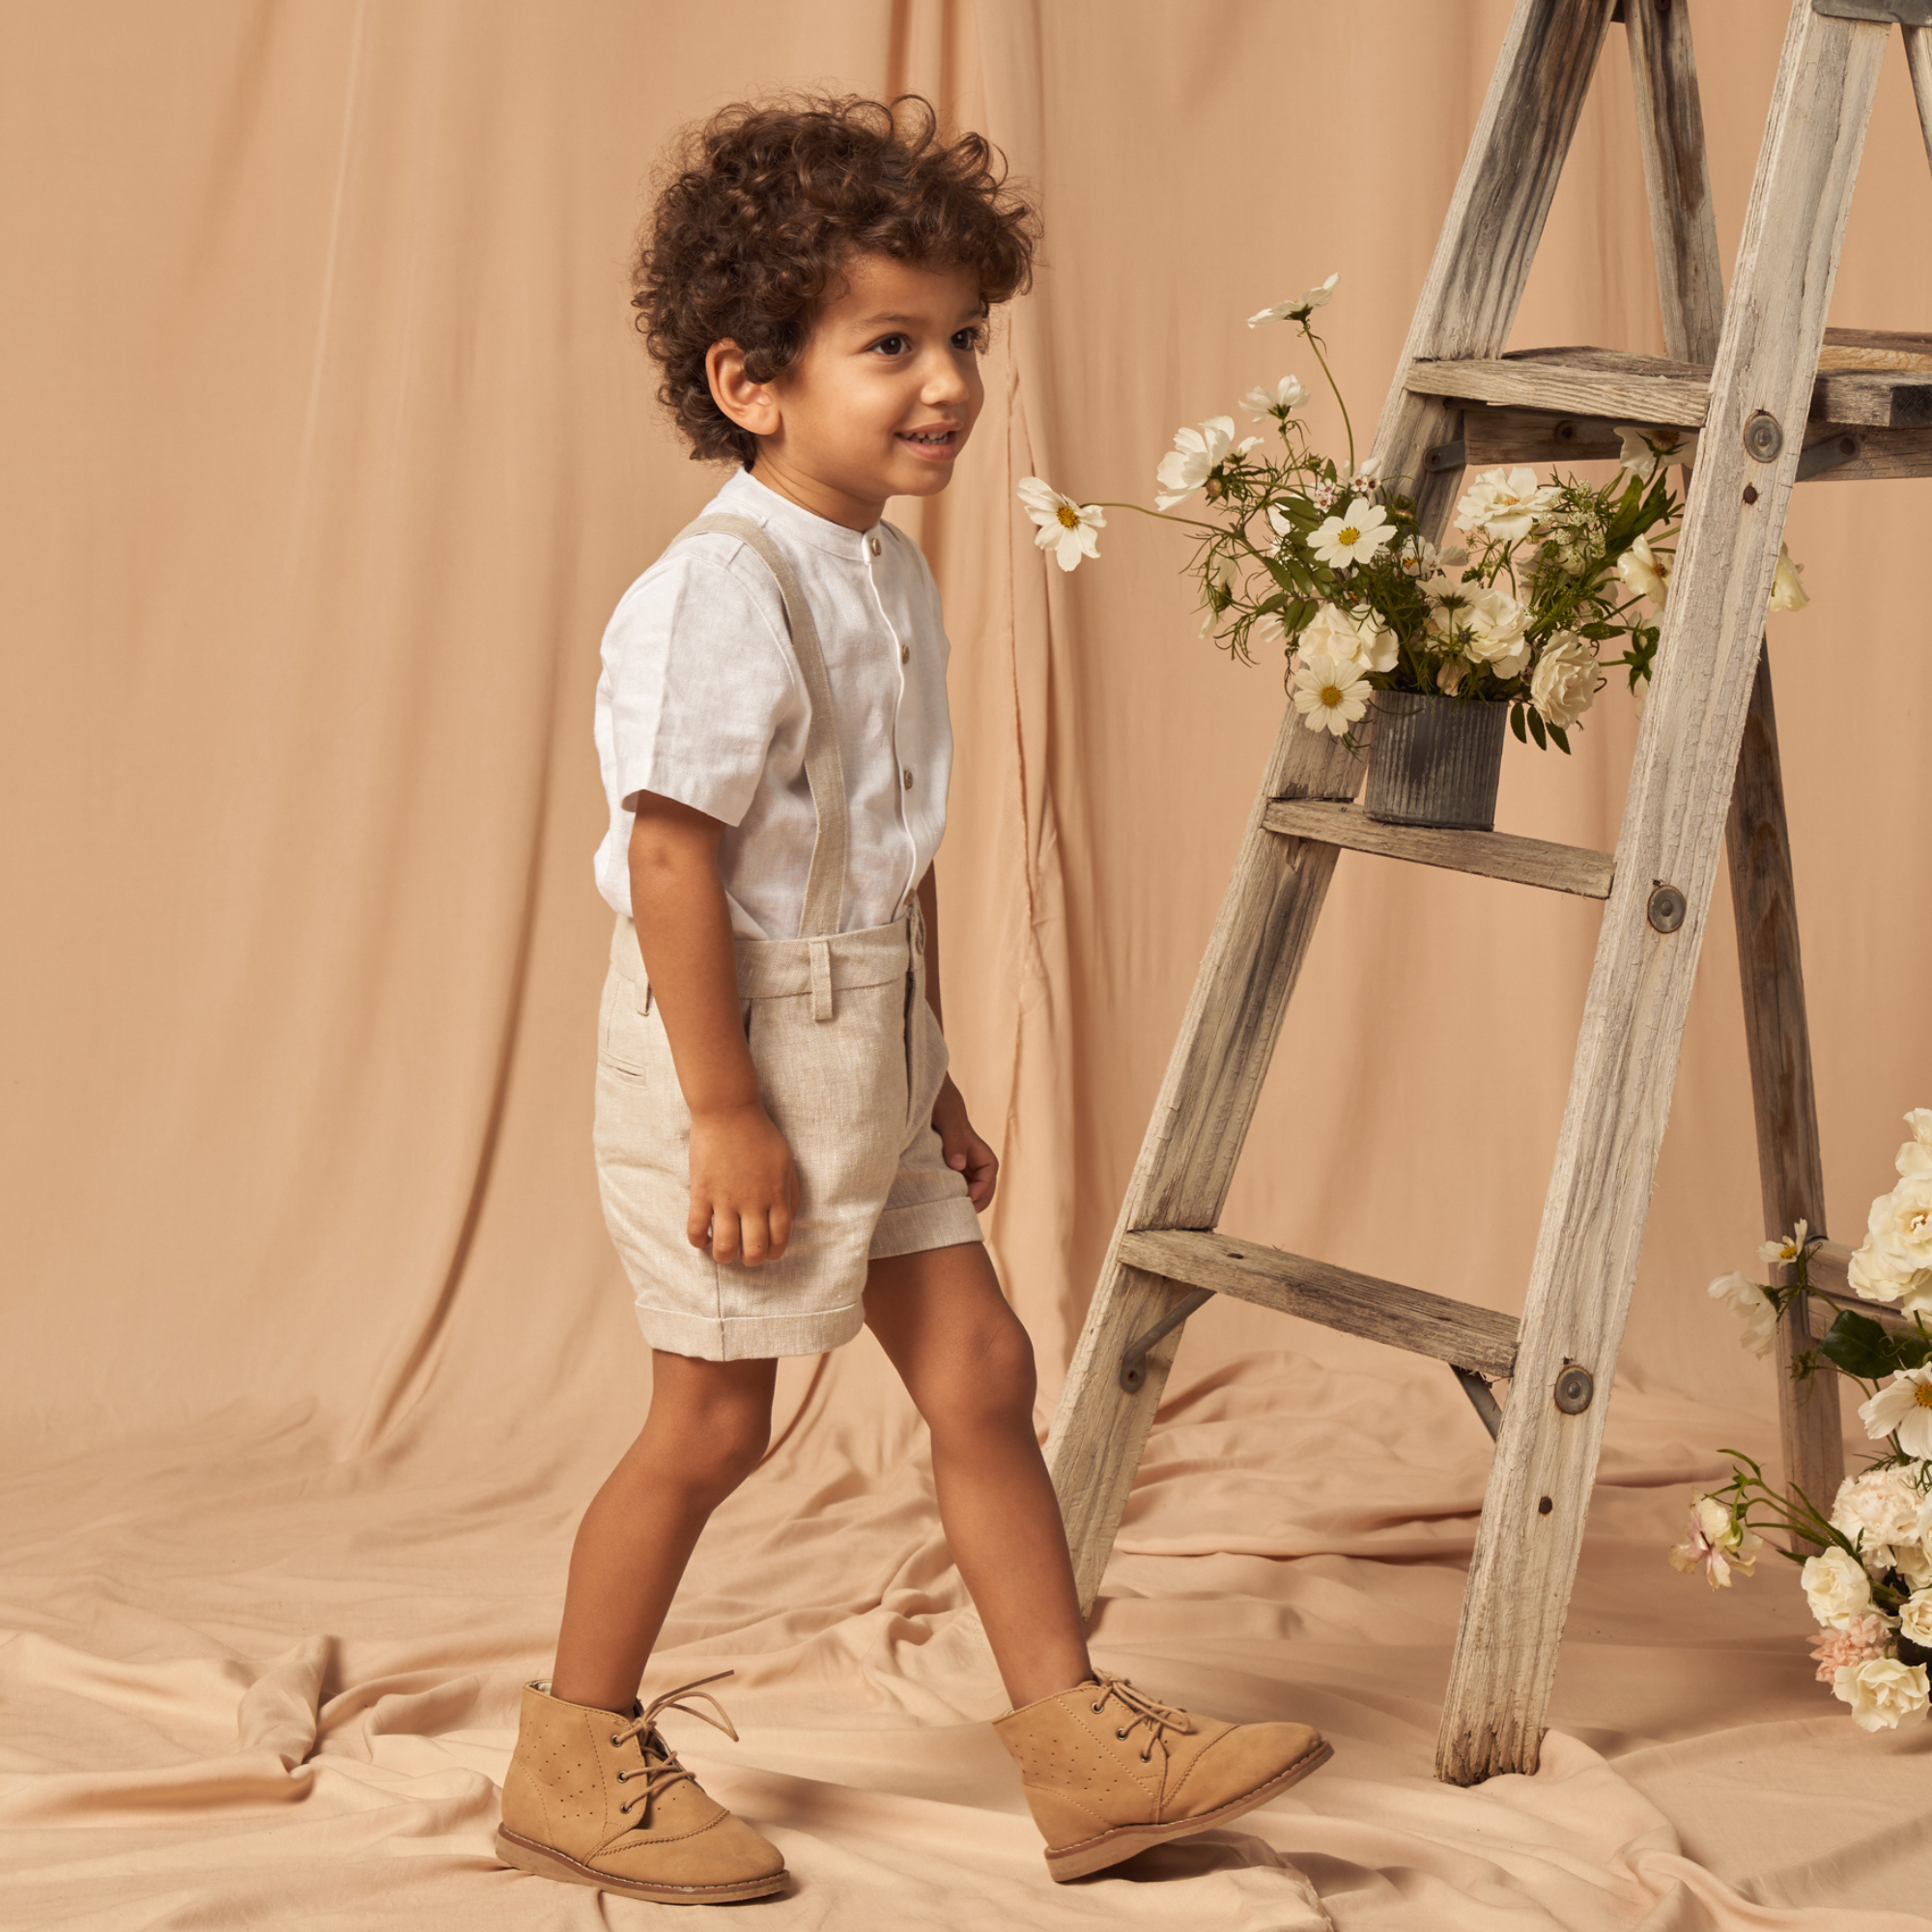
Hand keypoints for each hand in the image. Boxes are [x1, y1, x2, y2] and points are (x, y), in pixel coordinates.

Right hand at [687, 1103, 799, 1264]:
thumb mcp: (786, 1164)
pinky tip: (702, 1238)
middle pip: (753, 1250)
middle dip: (751, 1260)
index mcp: (776, 1196)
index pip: (779, 1239)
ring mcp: (725, 1199)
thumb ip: (790, 1195)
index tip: (767, 1252)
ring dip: (724, 1257)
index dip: (774, 1253)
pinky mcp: (701, 1192)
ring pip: (724, 1247)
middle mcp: (752, 1203)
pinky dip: (698, 1241)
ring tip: (722, 1252)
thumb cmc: (760, 1135)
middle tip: (745, 1255)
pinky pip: (695, 1229)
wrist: (729, 1111)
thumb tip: (788, 1223)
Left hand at [932, 1076, 997, 1210]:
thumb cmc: (933, 1091)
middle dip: (978, 1197)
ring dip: (960, 1193)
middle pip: (981, 1177)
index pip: (989, 1167)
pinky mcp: (932, 1151)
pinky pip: (944, 1173)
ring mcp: (948, 1149)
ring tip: (947, 1210)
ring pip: (963, 1177)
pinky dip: (944, 1186)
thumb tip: (958, 1166)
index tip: (967, 1196)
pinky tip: (930, 1195)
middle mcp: (962, 1146)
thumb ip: (953, 1139)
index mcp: (969, 1139)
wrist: (914, 1077)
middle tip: (962, 1213)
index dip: (984, 1185)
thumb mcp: (944, 1113)